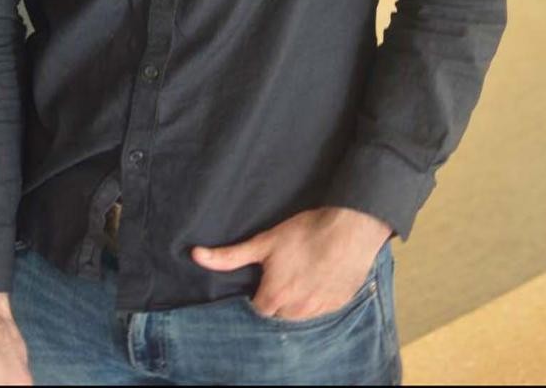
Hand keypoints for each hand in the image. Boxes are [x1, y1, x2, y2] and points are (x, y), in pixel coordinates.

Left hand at [191, 206, 391, 321]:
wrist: (349, 229)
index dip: (256, 298)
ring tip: (298, 278)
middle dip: (276, 302)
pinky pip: (321, 312)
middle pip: (278, 316)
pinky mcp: (338, 305)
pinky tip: (317, 280)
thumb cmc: (305, 233)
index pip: (257, 311)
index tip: (259, 284)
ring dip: (296, 303)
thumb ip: (230, 256)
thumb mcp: (264, 242)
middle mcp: (296, 311)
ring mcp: (319, 311)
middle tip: (280, 278)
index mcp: (275, 298)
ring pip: (300, 317)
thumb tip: (196, 255)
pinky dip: (316, 301)